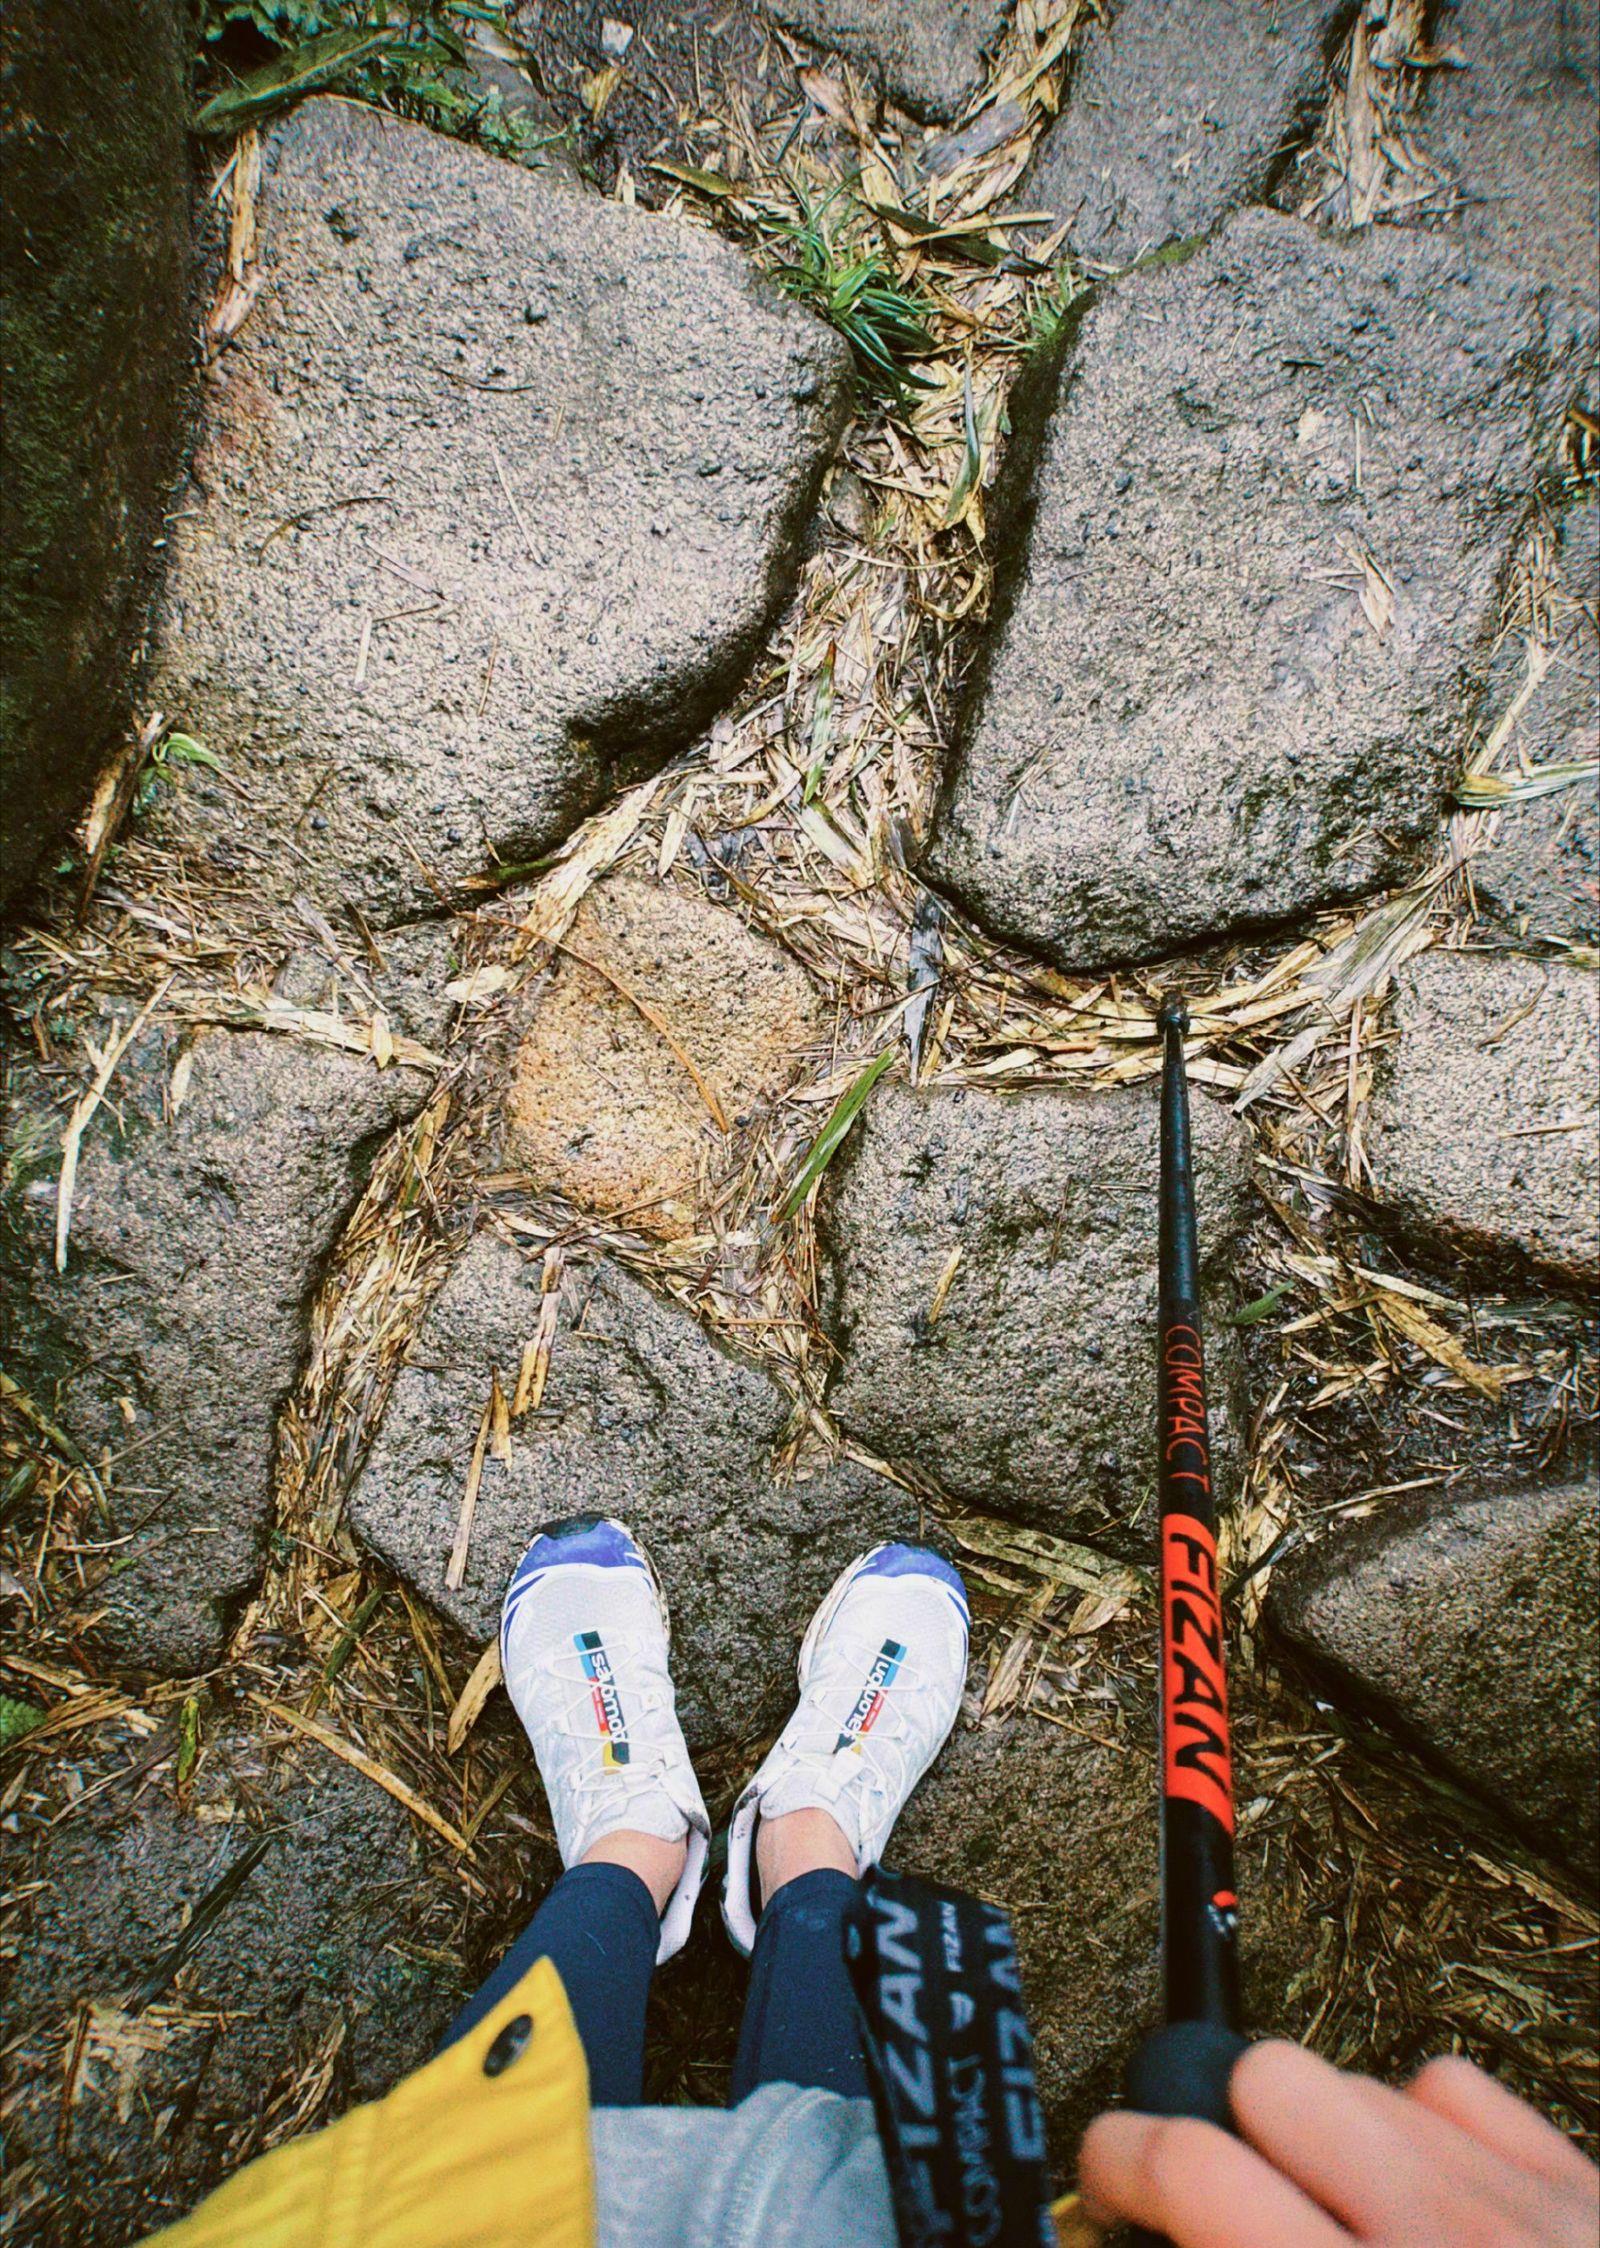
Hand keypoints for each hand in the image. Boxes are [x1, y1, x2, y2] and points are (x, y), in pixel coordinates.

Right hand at [1077, 2040, 1598, 2246]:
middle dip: (1228, 2132)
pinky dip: (1425, 2135)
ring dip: (1324, 2137)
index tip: (1109, 2177)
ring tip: (1333, 2220)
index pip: (1197, 2173)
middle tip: (1222, 2200)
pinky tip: (1424, 2206)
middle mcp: (1440, 2241)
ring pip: (1360, 2079)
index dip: (1122, 2161)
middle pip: (1272, 2080)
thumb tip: (1175, 2242)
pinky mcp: (1582, 2183)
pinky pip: (1454, 2091)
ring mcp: (1525, 2203)